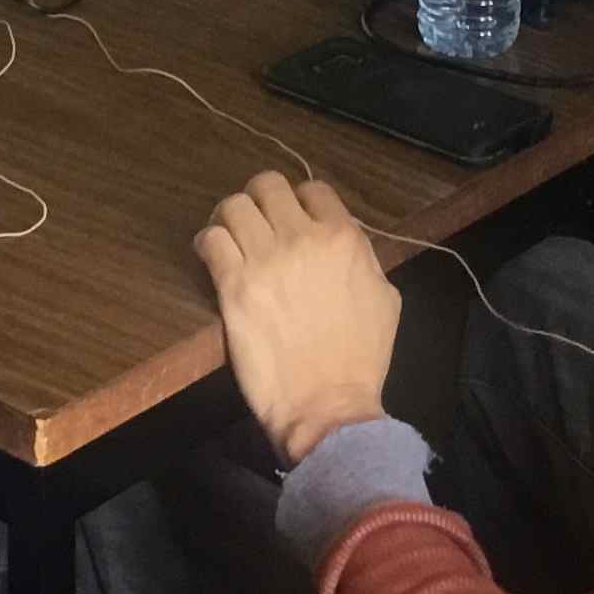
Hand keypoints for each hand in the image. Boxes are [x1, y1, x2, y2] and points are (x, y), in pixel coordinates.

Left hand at [194, 172, 401, 465]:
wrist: (327, 406)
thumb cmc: (361, 359)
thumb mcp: (385, 298)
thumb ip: (363, 258)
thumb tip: (342, 241)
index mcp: (344, 239)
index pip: (313, 189)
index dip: (300, 201)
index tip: (291, 221)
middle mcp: (303, 239)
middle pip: (267, 186)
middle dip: (260, 201)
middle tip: (255, 224)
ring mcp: (265, 260)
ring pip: (233, 206)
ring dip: (230, 218)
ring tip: (230, 237)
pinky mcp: (234, 286)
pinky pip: (211, 240)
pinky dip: (208, 242)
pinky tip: (212, 256)